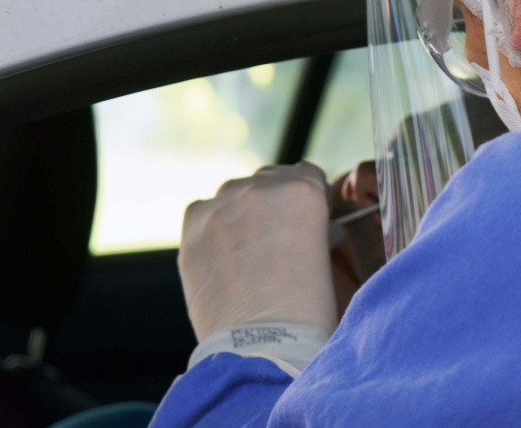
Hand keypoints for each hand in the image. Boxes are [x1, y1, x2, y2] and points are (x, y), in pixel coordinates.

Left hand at [179, 162, 337, 341]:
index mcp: (303, 192)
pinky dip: (212, 227)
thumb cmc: (305, 313)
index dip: (309, 200)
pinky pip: (204, 210)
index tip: (308, 221)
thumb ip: (319, 231)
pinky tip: (222, 257)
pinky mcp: (193, 222)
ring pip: (235, 193)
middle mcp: (262, 188)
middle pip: (270, 179)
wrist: (259, 346)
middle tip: (277, 242)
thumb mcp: (326, 259)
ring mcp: (223, 203)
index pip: (307, 173)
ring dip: (242, 213)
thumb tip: (321, 229)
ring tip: (246, 254)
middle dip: (276, 205)